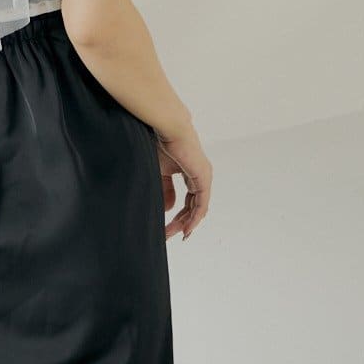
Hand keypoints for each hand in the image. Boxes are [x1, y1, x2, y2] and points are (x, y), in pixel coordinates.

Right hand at [156, 125, 210, 240]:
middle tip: (168, 235)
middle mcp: (200, 176)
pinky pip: (201, 203)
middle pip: (192, 207)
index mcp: (190, 174)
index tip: (168, 229)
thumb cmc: (160, 143)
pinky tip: (187, 228)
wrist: (167, 128)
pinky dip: (195, 217)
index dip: (179, 216)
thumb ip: (165, 190)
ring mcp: (203, 177)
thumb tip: (168, 209)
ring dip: (186, 223)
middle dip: (180, 223)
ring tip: (175, 235)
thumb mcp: (160, 172)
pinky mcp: (203, 177)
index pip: (188, 201)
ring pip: (198, 208)